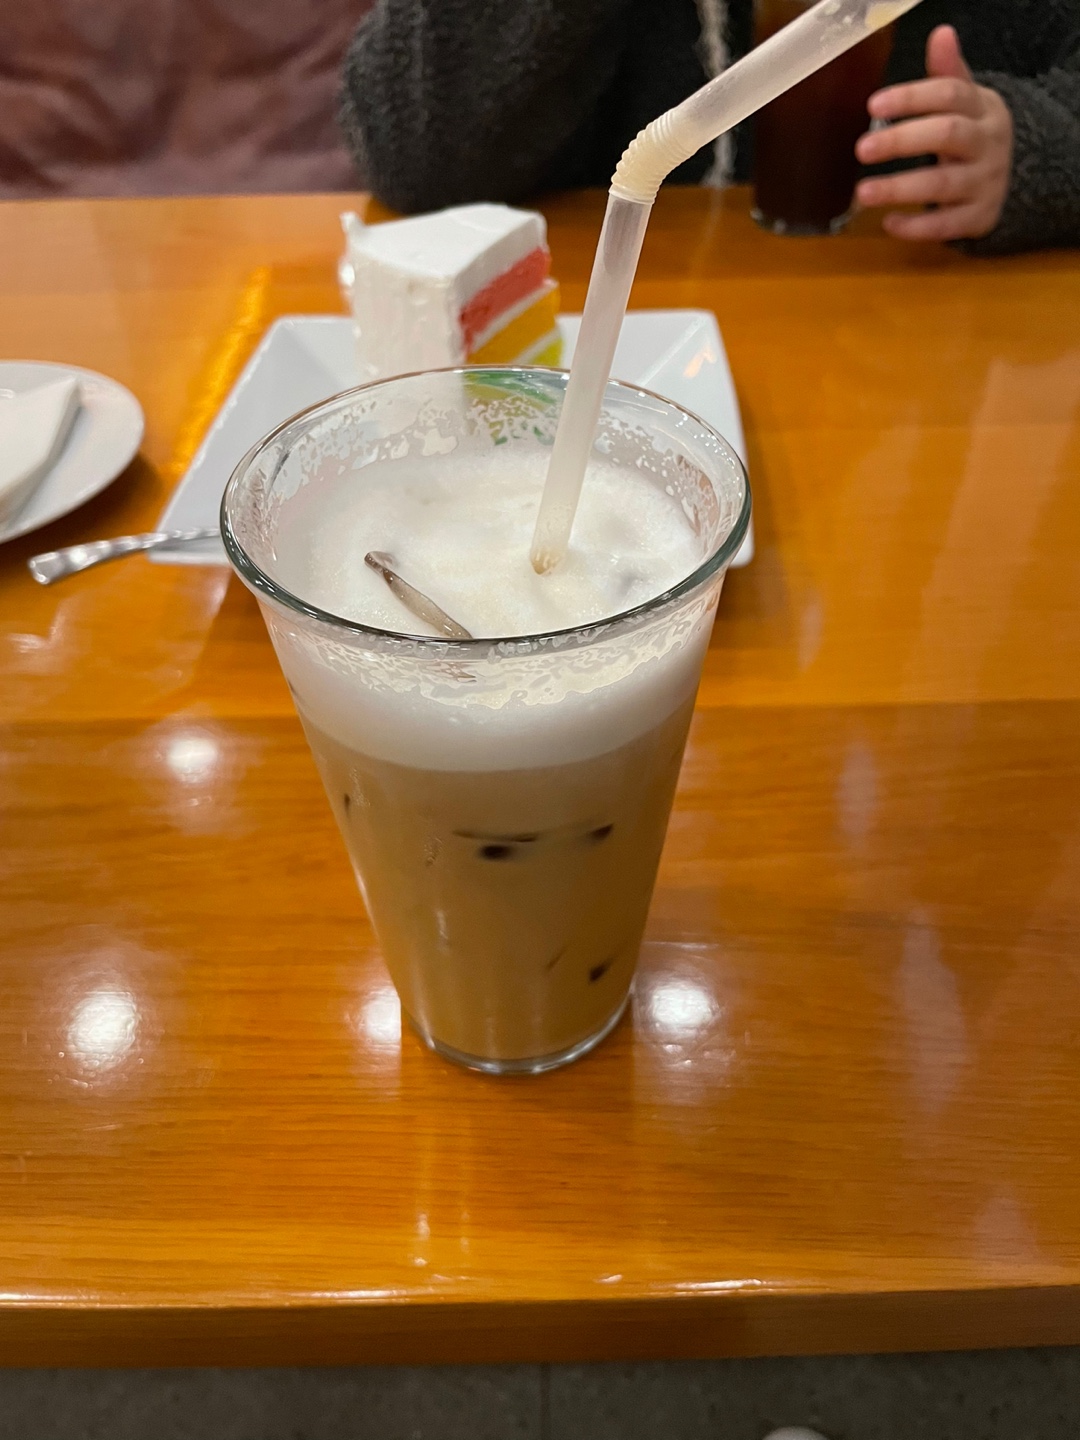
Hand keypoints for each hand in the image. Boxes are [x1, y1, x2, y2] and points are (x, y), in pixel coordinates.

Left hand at [854, 25, 1012, 242]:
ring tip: (863, 192)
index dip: (912, 98)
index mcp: (982, 109)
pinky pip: (947, 225)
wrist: (1021, 177)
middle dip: (902, 141)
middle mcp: (988, 143)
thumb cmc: (974, 136)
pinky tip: (888, 223)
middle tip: (861, 150)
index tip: (873, 106)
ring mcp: (986, 182)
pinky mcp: (979, 218)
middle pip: (947, 134)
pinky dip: (917, 227)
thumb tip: (941, 33)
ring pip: (943, 183)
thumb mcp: (967, 103)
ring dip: (900, 188)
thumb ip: (948, 75)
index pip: (949, 95)